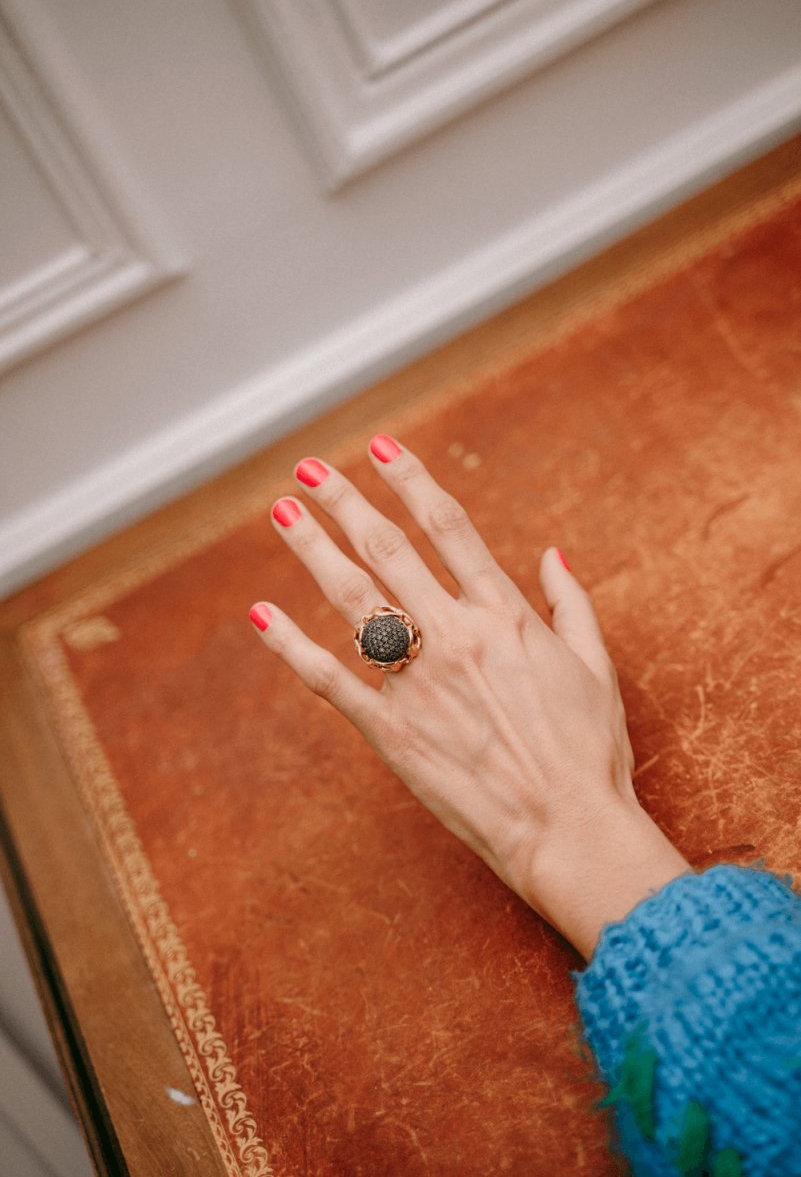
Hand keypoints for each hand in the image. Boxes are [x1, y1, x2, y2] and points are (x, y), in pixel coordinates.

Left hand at [249, 435, 691, 958]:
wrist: (572, 831)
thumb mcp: (597, 667)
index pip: (449, 527)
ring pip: (355, 600)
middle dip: (345, 502)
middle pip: (388, 550)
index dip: (411, 481)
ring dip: (314, 551)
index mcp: (506, 616)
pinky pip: (332, 680)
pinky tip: (263, 614)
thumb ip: (571, 603)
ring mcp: (420, 682)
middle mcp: (457, 636)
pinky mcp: (393, 731)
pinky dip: (292, 646)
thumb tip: (552, 553)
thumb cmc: (592, 753)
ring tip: (283, 514)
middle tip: (308, 468)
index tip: (381, 448)